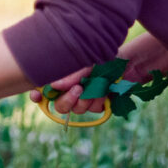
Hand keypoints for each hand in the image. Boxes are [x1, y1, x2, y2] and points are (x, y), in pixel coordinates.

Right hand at [29, 32, 167, 116]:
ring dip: (87, 98)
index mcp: (64, 78)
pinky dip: (100, 99)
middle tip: (78, 89)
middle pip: (60, 107)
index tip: (37, 94)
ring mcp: (86, 99)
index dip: (38, 96)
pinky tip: (106, 90)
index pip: (44, 92)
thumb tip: (53, 86)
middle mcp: (72, 90)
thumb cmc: (105, 57)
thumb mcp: (84, 63)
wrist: (130, 62)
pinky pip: (94, 109)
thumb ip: (69, 75)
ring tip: (98, 85)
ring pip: (78, 110)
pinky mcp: (100, 105)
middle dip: (68, 100)